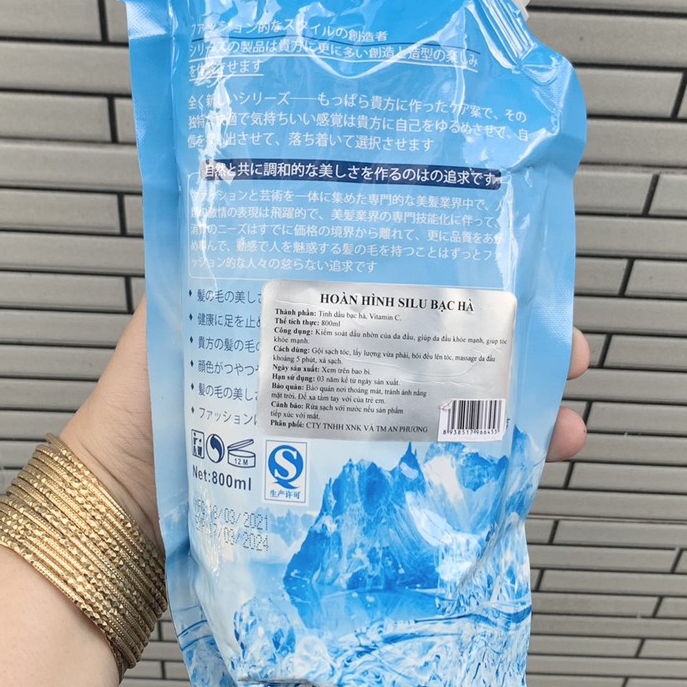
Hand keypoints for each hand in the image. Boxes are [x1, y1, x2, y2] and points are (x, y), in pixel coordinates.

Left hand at [59, 302, 589, 542]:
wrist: (123, 509)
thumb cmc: (144, 408)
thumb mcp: (182, 313)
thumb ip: (210, 254)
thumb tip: (238, 178)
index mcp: (312, 319)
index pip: (403, 285)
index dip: (465, 275)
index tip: (520, 271)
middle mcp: (342, 372)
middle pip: (443, 350)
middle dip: (513, 345)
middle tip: (564, 348)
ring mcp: (353, 433)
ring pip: (452, 415)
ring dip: (516, 415)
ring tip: (563, 421)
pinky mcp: (357, 487)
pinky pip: (432, 477)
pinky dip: (485, 476)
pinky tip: (526, 470)